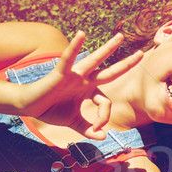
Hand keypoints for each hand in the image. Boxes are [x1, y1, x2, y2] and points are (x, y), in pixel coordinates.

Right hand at [19, 32, 142, 139]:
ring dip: (109, 49)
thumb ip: (89, 130)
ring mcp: (74, 75)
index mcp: (89, 90)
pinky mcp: (60, 73)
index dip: (103, 117)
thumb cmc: (52, 111)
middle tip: (142, 53)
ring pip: (95, 61)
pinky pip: (68, 59)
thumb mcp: (75, 123)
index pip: (106, 103)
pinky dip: (74, 47)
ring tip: (120, 37)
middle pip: (110, 71)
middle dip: (126, 63)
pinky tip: (81, 34)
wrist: (29, 107)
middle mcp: (85, 80)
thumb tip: (103, 137)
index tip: (96, 128)